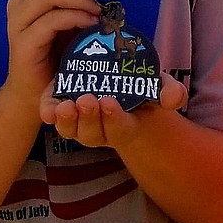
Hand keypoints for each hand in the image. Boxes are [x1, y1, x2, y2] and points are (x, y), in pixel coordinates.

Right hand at [3, 0, 114, 112]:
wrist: (36, 94)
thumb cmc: (58, 56)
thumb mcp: (74, 22)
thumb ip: (85, 2)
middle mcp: (21, 0)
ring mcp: (18, 20)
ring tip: (101, 11)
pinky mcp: (22, 41)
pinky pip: (50, 20)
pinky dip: (75, 17)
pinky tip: (91, 24)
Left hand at [41, 73, 188, 158]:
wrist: (123, 89)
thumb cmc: (144, 91)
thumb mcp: (160, 89)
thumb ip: (169, 93)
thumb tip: (174, 97)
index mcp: (125, 126)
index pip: (120, 128)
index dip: (114, 118)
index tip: (109, 102)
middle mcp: (101, 130)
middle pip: (93, 133)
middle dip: (89, 118)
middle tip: (86, 100)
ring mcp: (81, 124)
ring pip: (72, 130)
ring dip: (67, 120)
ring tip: (65, 106)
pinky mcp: (65, 112)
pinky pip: (55, 118)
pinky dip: (50, 113)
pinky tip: (48, 107)